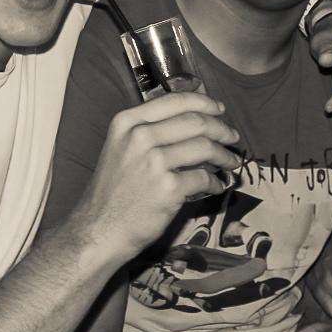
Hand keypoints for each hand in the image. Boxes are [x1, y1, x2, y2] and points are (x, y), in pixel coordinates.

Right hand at [77, 92, 240, 260]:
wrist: (98, 230)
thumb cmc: (114, 192)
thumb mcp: (122, 148)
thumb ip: (152, 131)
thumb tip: (196, 119)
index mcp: (128, 122)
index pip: (176, 101)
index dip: (204, 102)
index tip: (220, 109)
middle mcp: (140, 136)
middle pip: (196, 121)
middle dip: (221, 128)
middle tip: (233, 137)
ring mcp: (154, 162)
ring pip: (204, 147)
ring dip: (224, 155)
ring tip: (231, 162)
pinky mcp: (168, 188)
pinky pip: (204, 178)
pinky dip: (215, 182)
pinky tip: (217, 186)